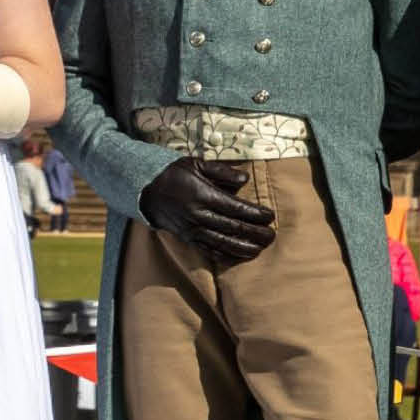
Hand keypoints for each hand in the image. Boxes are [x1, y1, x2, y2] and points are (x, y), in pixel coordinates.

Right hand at [142, 158, 273, 267]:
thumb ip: (222, 171)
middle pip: (232, 227)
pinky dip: (226, 254)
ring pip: (223, 242)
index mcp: (203, 195)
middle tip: (272, 236)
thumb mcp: (196, 164)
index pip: (235, 207)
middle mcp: (199, 215)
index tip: (270, 216)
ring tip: (260, 249)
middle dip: (254, 233)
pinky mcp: (188, 238)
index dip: (254, 214)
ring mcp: (193, 229)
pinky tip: (239, 256)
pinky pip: (209, 250)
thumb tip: (244, 180)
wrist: (147, 191)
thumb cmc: (174, 174)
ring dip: (244, 247)